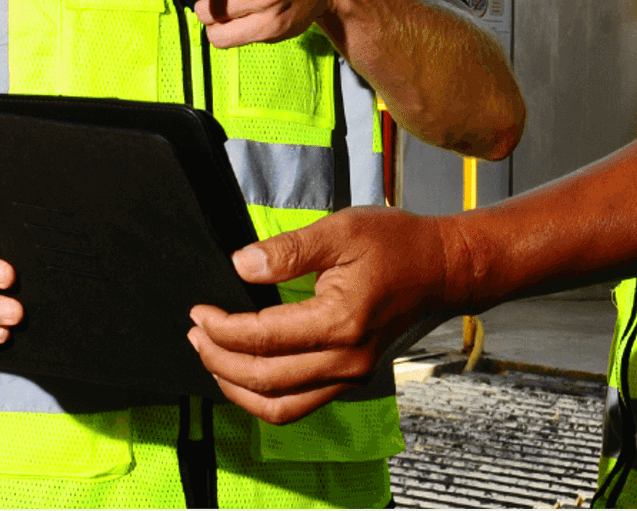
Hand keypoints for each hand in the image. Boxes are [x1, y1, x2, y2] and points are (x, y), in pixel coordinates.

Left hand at [186, 207, 460, 423]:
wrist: (441, 268)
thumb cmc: (395, 243)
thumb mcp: (340, 229)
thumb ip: (287, 250)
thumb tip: (240, 264)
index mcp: (341, 321)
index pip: (263, 336)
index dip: (222, 328)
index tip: (198, 310)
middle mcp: (346, 359)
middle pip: (265, 378)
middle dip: (219, 358)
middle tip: (194, 333)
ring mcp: (351, 375)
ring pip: (280, 406)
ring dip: (237, 388)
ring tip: (211, 358)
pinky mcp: (352, 378)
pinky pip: (299, 405)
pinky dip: (264, 397)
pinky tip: (245, 374)